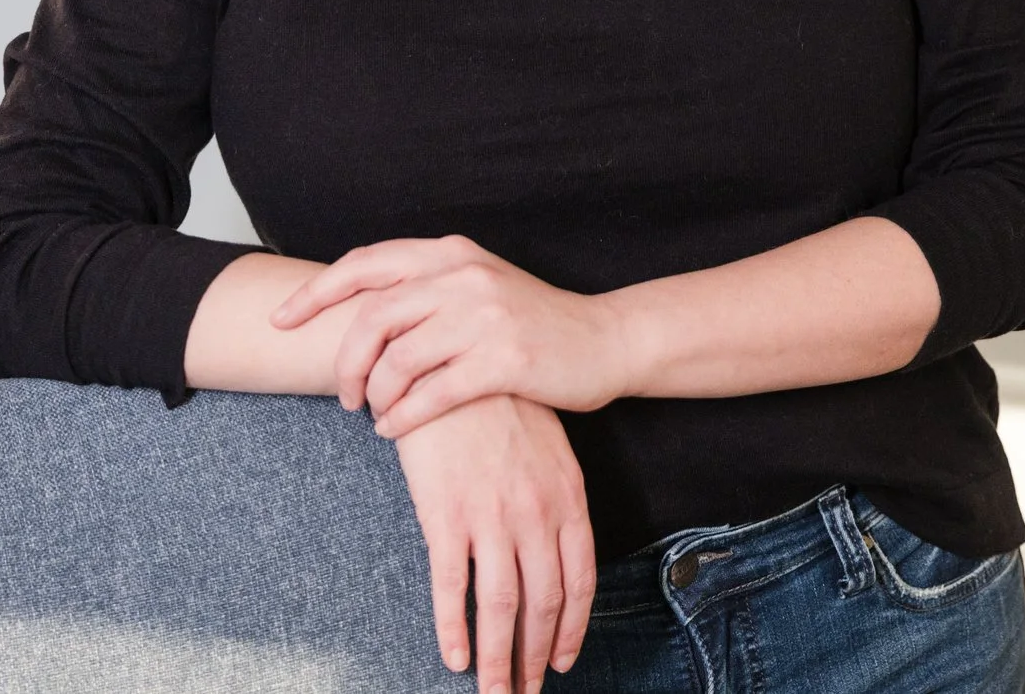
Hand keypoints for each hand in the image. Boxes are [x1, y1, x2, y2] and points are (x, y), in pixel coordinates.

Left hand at [273, 236, 633, 436]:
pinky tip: (393, 430)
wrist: (604, 340)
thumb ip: (425, 287)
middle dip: (344, 361)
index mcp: (450, 253)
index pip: (365, 264)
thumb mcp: (477, 286)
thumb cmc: (532, 322)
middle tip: (342, 394)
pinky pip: (430, 395)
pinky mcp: (503, 361)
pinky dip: (401, 417)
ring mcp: (484, 317)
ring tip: (373, 414)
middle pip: (371, 316)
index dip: (316, 293)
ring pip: (397, 360)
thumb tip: (357, 308)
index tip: (281, 319)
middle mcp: (463, 276)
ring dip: (373, 395)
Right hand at [393, 393, 596, 693]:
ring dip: (499, 659)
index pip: (579, 580)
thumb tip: (556, 546)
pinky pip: (452, 587)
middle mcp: (536, 513)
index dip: (571, 629)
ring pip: (502, 607)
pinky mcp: (445, 515)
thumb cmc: (496, 402)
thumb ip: (554, 497)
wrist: (446, 363)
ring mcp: (491, 516)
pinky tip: (454, 656)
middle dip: (534, 658)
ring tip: (494, 692)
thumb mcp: (545, 446)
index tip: (560, 663)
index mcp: (566, 497)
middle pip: (542, 604)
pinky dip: (454, 628)